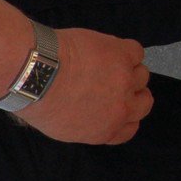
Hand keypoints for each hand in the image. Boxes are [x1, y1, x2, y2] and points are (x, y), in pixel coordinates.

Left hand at [16, 27, 151, 144]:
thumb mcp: (60, 128)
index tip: (117, 105)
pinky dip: (124, 49)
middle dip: (131, 93)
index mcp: (104, 130)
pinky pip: (136, 52)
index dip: (125, 115)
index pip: (130, 128)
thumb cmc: (37, 99)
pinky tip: (105, 49)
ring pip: (142, 75)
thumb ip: (84, 126)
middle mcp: (121, 109)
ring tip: (103, 63)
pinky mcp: (123, 55)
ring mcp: (125, 81)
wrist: (37, 73)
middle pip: (143, 103)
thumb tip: (88, 115)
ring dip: (126, 69)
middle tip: (114, 81)